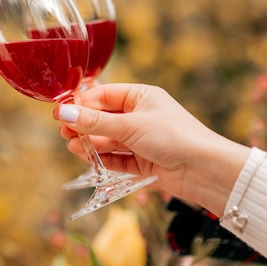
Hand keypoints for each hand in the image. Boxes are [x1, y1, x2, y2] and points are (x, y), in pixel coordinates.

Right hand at [54, 83, 249, 215]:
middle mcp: (140, 116)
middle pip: (103, 118)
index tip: (61, 112)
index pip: (103, 95)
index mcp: (141, 96)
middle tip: (63, 131)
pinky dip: (102, 157)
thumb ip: (96, 122)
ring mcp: (141, 139)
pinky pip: (116, 157)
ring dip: (90, 142)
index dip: (82, 104)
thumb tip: (65, 113)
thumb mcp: (130, 126)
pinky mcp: (143, 161)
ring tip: (72, 145)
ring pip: (108, 139)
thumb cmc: (173, 137)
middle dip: (83, 125)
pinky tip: (86, 156)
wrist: (205, 170)